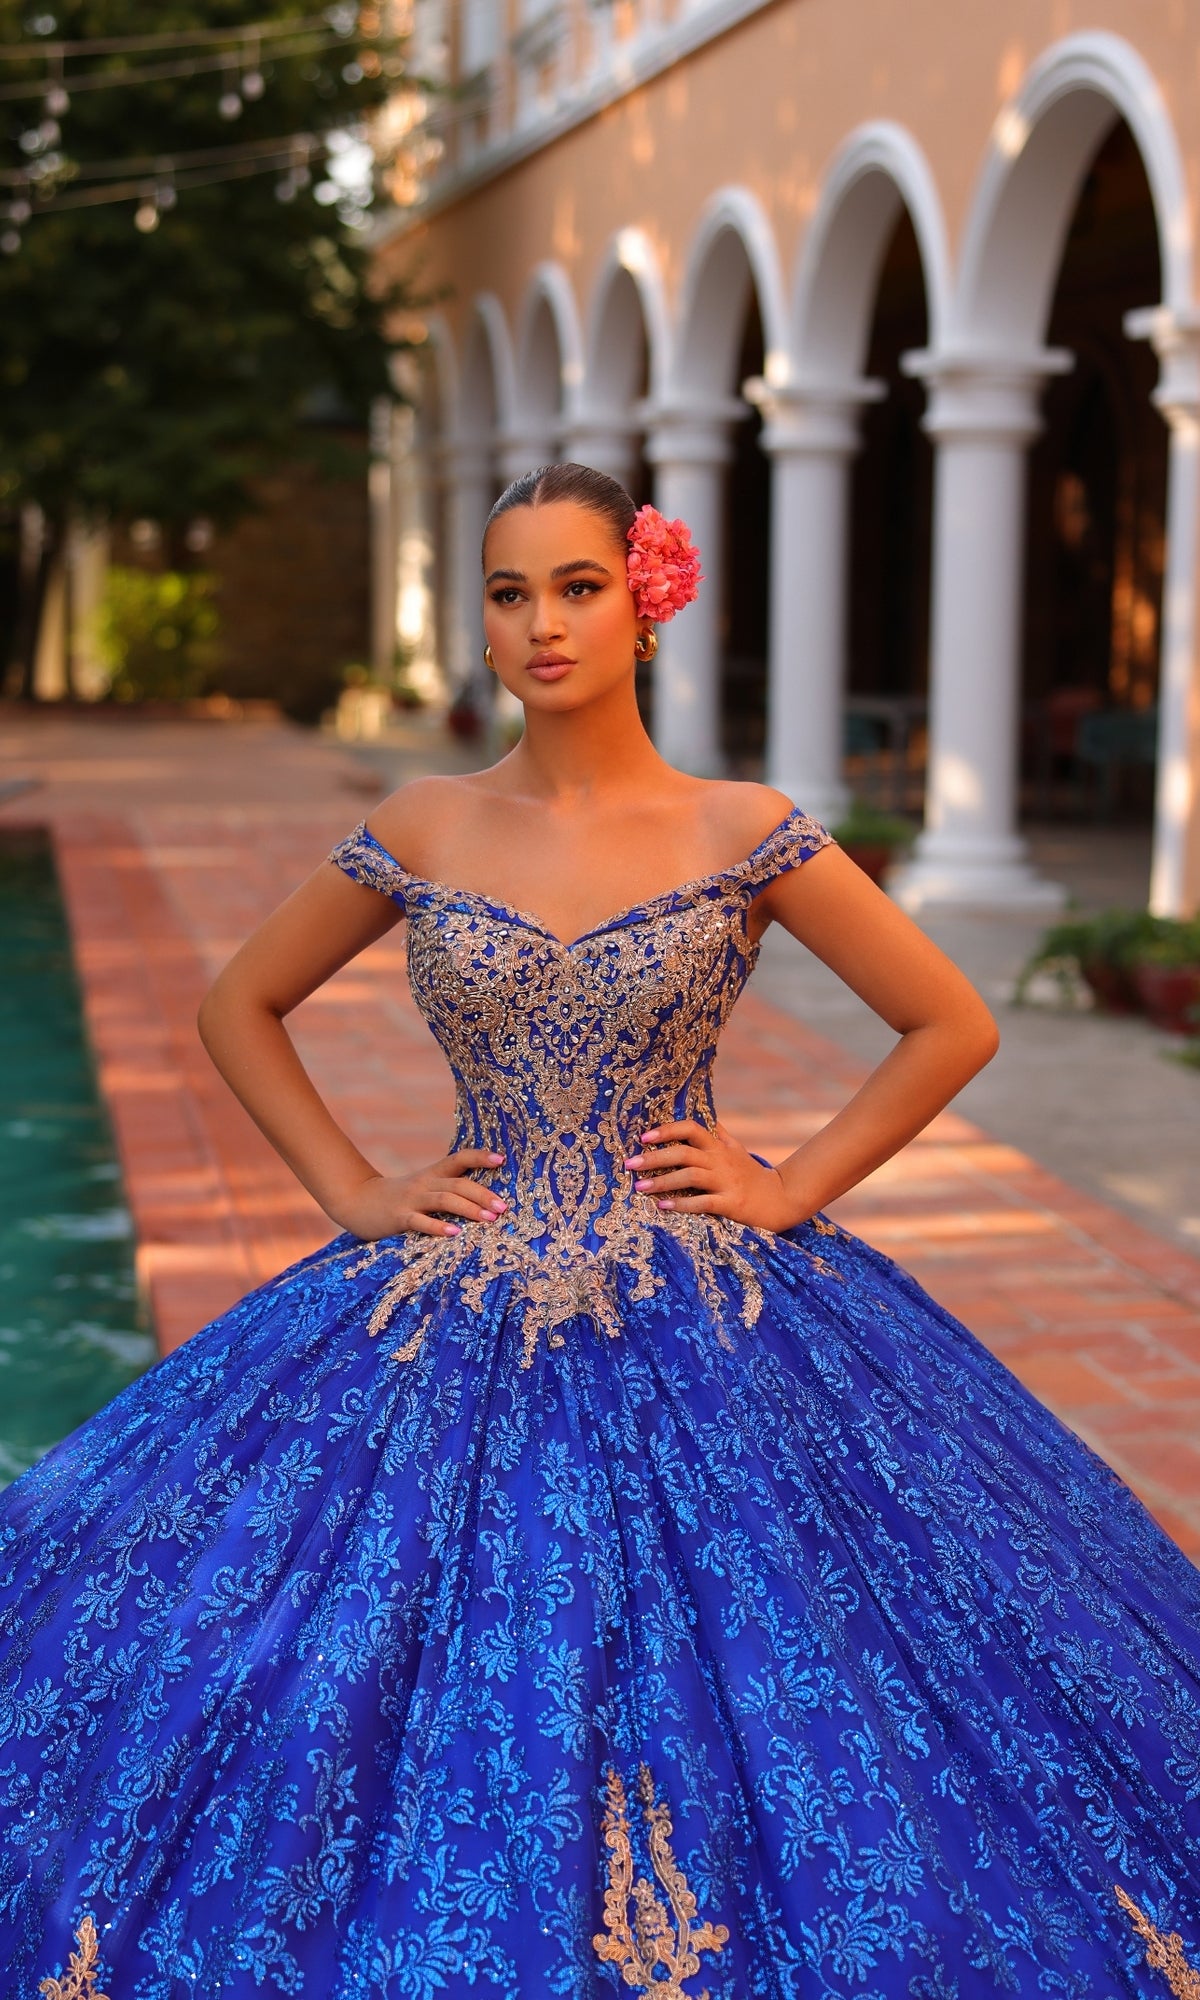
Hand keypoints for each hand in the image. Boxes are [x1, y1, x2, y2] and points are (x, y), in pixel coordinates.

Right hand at [332, 1150, 508, 1240]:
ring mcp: (411, 1199)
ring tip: (489, 1218)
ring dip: (469, 1209)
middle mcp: (424, 1183)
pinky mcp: (399, 1217)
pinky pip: (420, 1221)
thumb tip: (484, 1199)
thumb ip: (447, 1189)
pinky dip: (438, 1227)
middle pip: (457, 1184)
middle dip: (483, 1194)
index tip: (501, 1160)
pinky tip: (454, 1233)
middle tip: (503, 1207)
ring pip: (444, 1200)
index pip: (459, 1159)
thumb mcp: (423, 1187)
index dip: (479, 1157)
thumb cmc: (399, 1198)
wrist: (356, 1201)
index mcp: (432, 1174)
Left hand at [624, 1120, 803, 1231]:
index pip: (692, 1129)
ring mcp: (727, 1182)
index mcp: (719, 1147)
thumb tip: (707, 1116)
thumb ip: (720, 1134)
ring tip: (640, 1187)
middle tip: (630, 1164)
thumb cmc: (753, 1176)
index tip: (644, 1137)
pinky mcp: (732, 1204)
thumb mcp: (737, 1151)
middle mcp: (721, 1161)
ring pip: (690, 1176)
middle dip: (654, 1158)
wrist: (782, 1199)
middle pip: (684, 1153)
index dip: (668, 1130)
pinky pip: (703, 1203)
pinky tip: (663, 1206)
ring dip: (663, 1181)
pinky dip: (682, 1204)